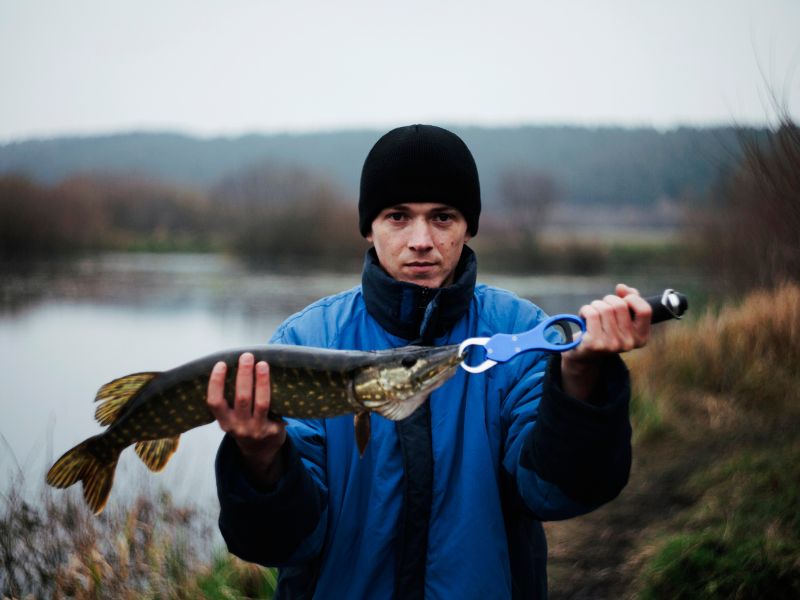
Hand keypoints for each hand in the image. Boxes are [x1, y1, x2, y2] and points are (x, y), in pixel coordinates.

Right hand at [207, 352, 286, 485]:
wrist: (261, 451)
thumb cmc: (244, 425)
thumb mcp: (232, 418)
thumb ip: (231, 399)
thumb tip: (236, 364)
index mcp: (225, 422)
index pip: (215, 402)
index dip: (216, 383)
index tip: (221, 364)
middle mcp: (239, 427)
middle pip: (241, 398)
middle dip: (244, 375)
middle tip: (246, 356)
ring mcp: (257, 430)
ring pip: (261, 402)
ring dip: (262, 381)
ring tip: (262, 364)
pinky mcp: (274, 431)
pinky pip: (276, 409)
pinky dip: (276, 393)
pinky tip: (279, 379)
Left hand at [560, 283, 651, 400]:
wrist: (585, 354)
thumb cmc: (606, 330)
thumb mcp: (622, 317)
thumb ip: (628, 299)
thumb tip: (622, 287)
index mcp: (641, 337)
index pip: (645, 310)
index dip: (632, 298)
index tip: (623, 298)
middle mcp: (629, 343)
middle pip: (620, 305)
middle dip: (608, 300)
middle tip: (602, 307)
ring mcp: (612, 345)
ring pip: (604, 308)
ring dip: (595, 305)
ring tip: (593, 314)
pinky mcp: (595, 344)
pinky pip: (591, 313)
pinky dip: (585, 310)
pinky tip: (584, 317)